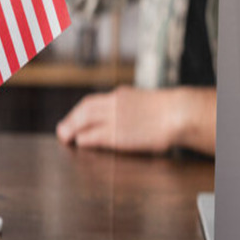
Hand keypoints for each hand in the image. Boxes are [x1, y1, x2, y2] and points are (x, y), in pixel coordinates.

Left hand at [56, 86, 181, 154]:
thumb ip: (132, 108)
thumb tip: (130, 118)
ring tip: (65, 138)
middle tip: (62, 130)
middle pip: (84, 110)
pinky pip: (94, 136)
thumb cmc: (170, 111)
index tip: (74, 119)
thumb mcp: (146, 102)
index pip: (92, 101)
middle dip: (70, 120)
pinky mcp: (117, 135)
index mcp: (121, 95)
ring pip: (84, 121)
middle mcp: (114, 104)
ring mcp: (115, 119)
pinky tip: (80, 144)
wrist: (177, 113)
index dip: (79, 112)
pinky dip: (85, 139)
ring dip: (71, 129)